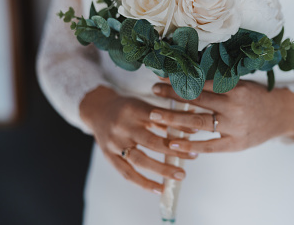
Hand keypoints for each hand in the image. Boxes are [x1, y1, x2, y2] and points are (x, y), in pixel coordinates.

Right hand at [79, 85, 197, 194]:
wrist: (98, 110)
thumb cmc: (127, 108)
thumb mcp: (144, 105)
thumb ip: (165, 117)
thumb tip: (192, 127)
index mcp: (134, 110)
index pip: (159, 118)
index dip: (177, 125)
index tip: (196, 131)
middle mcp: (123, 127)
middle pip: (151, 141)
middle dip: (174, 150)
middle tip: (193, 156)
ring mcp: (114, 143)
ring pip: (140, 160)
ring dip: (162, 169)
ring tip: (180, 175)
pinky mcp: (109, 156)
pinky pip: (127, 173)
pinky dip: (143, 183)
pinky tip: (159, 189)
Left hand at [150, 80, 293, 153]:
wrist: (283, 115)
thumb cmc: (258, 97)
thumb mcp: (242, 84)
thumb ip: (219, 83)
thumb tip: (190, 77)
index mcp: (234, 88)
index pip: (201, 83)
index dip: (180, 79)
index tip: (163, 76)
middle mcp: (233, 106)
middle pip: (196, 100)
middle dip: (172, 94)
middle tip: (153, 91)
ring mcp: (234, 126)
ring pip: (198, 122)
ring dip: (174, 118)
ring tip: (155, 115)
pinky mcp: (236, 144)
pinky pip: (209, 145)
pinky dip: (190, 144)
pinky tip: (173, 142)